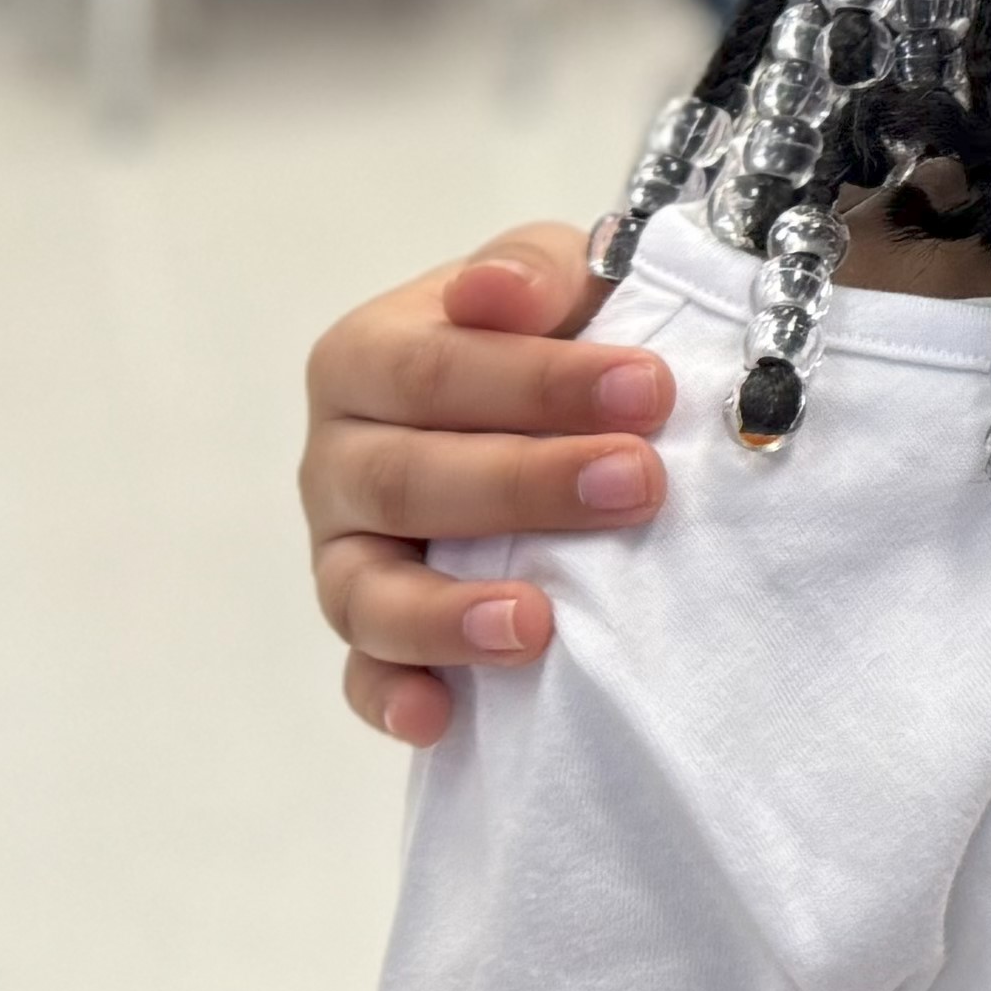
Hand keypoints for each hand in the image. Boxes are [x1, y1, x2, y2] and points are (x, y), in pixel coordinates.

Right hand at [305, 221, 659, 744]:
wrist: (558, 404)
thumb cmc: (553, 333)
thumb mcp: (557, 278)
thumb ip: (531, 274)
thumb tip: (493, 292)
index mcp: (367, 359)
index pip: (436, 371)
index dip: (542, 381)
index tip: (652, 388)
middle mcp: (339, 460)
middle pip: (408, 480)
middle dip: (526, 485)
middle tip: (637, 484)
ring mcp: (346, 554)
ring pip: (367, 590)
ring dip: (448, 611)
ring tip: (536, 623)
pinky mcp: (369, 636)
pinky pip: (363, 676)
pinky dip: (393, 697)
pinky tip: (440, 716)